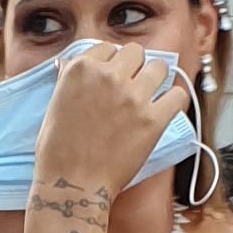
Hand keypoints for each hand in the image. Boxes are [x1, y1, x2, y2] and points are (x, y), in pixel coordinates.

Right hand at [28, 41, 189, 205]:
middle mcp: (108, 76)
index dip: (112, 63)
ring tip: (149, 94)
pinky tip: (165, 108)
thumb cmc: (57, 151)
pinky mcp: (152, 119)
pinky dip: (174, 100)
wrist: (72, 184)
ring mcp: (133, 97)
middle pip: (136, 52)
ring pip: (160, 67)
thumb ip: (71, 80)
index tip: (113, 77)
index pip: (108, 48)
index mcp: (81, 68)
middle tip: (131, 86)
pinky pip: (177, 95)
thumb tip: (80, 66)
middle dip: (134, 67)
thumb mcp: (54, 104)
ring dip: (156, 79)